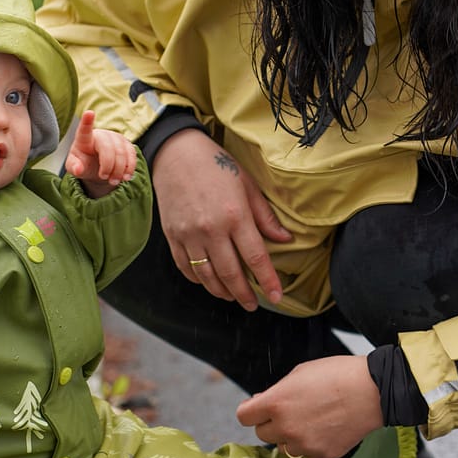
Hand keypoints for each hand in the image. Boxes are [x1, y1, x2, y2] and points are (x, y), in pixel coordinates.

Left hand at [65, 109, 136, 198]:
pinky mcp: (126, 144)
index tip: (89, 113)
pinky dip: (130, 168)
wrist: (96, 166)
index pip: (85, 129)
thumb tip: (78, 169)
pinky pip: (132, 154)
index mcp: (84, 139)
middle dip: (108, 166)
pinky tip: (125, 177)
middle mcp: (101, 134)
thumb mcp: (74, 167)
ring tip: (113, 181)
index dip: (87, 121)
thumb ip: (74, 168)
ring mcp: (115, 138)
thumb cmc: (83, 163)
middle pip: (107, 147)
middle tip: (104, 177)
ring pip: (122, 152)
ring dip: (119, 170)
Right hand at [152, 129, 291, 310]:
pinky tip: (208, 282)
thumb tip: (284, 239)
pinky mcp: (172, 236)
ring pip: (206, 276)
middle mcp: (211, 229)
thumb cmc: (216, 165)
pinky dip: (198, 280)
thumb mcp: (247, 185)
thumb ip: (265, 216)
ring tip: (232, 297)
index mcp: (235, 215)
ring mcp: (189, 234)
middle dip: (244, 294)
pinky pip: (185, 267)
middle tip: (252, 305)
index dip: (267, 281)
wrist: (176, 153)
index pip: (255, 257)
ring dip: (221, 291)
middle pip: (230, 273)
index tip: (276, 297)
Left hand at [236, 355, 383, 457]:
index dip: (250, 411)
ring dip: (289, 435)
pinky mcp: (320, 454)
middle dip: (271, 423)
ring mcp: (303, 444)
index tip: (256, 409)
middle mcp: (285, 427)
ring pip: (283, 445)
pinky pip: (305, 452)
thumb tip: (262, 403)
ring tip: (310, 419)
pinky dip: (310, 443)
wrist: (372, 391)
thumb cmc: (337, 376)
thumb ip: (276, 392)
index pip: (244, 417)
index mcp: (275, 403)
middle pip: (261, 433)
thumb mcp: (298, 374)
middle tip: (289, 411)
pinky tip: (324, 427)